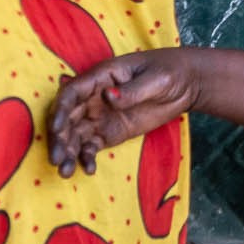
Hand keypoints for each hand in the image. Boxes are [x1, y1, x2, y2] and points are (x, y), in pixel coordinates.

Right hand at [48, 49, 201, 177]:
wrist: (187, 84)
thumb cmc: (170, 71)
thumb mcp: (155, 78)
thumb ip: (131, 90)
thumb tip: (107, 96)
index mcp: (102, 77)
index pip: (72, 92)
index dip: (61, 110)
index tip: (56, 129)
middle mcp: (95, 96)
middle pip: (68, 117)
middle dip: (59, 138)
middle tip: (57, 159)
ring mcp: (101, 115)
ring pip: (76, 134)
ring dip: (68, 152)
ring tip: (65, 172)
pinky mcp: (110, 132)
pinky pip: (91, 145)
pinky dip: (86, 157)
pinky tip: (88, 169)